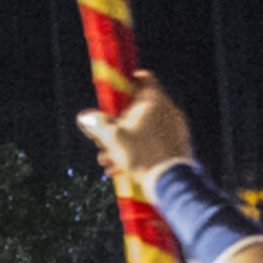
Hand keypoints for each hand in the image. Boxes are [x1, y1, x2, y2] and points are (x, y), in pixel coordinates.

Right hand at [75, 71, 194, 192]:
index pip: (143, 79)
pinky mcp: (177, 147)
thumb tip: (84, 118)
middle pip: (138, 109)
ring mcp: (175, 130)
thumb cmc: (142, 155)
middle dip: (116, 124)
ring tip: (107, 159)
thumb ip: (97, 124)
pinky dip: (137, 152)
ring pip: (143, 130)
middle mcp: (169, 112)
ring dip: (123, 143)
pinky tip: (120, 169)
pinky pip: (153, 144)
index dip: (126, 81)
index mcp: (155, 101)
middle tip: (102, 138)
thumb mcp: (113, 138)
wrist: (170, 183)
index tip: (114, 91)